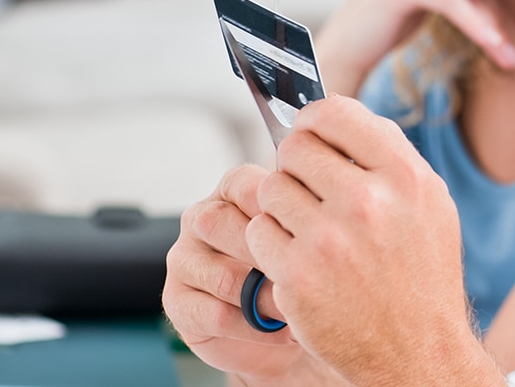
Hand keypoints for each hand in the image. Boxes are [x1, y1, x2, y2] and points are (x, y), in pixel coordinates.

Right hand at [162, 166, 342, 385]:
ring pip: (222, 275)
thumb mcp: (311, 232)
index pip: (246, 184)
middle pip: (221, 224)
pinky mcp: (179, 303)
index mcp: (232, 191)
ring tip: (300, 308)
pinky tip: (282, 331)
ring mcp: (185, 260)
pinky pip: (215, 314)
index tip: (310, 231)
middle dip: (270, 256)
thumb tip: (335, 207)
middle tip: (309, 275)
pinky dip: (255, 327)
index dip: (278, 208)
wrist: (289, 330)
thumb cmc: (305, 269)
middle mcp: (202, 219)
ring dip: (266, 297)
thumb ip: (310, 212)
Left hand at [246, 96, 502, 385]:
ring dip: (280, 206)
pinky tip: (298, 259)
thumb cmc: (422, 276)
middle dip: (295, 166)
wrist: (418, 351)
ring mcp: (330, 240)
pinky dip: (270, 243)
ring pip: (271, 188)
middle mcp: (369, 203)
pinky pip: (258, 231)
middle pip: (295, 148)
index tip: (309, 133)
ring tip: (306, 229)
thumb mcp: (430, 205)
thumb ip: (388, 157)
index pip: (336, 113)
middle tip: (308, 191)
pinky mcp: (298, 275)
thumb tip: (335, 116)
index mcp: (406, 178)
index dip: (314, 119)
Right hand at [314, 0, 514, 95]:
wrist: (345, 46)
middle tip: (511, 57)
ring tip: (510, 60)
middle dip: (496, 18)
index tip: (511, 41)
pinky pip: (453, 0)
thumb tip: (508, 3)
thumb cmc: (389, 21)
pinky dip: (476, 24)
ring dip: (493, 28)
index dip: (497, 2)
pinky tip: (494, 45)